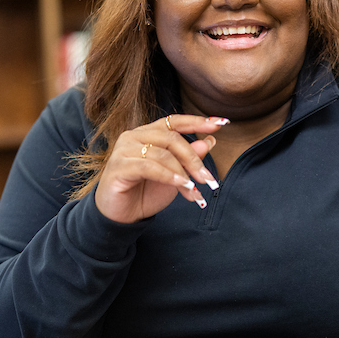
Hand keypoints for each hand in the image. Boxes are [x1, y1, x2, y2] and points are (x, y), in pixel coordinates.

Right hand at [94, 115, 228, 222]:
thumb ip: (189, 159)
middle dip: (193, 159)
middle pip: (171, 138)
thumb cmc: (145, 192)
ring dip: (183, 173)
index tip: (220, 124)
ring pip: (162, 154)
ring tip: (194, 189)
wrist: (121, 216)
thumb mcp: (175, 175)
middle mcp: (134, 136)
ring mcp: (124, 150)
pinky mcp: (118, 167)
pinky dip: (169, 177)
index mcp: (148, 134)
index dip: (197, 122)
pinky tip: (182, 186)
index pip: (174, 121)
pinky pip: (149, 167)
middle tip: (208, 179)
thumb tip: (209, 142)